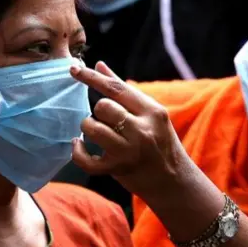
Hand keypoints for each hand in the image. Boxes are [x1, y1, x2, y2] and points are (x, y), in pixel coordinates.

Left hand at [70, 62, 189, 197]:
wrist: (174, 181)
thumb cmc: (160, 143)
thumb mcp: (150, 114)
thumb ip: (124, 90)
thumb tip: (99, 65)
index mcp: (152, 111)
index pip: (116, 88)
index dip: (92, 77)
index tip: (73, 69)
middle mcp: (142, 129)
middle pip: (103, 107)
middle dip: (97, 112)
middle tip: (105, 120)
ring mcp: (130, 150)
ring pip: (93, 128)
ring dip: (87, 128)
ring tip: (95, 132)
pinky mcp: (118, 169)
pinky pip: (86, 159)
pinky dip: (78, 152)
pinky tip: (79, 146)